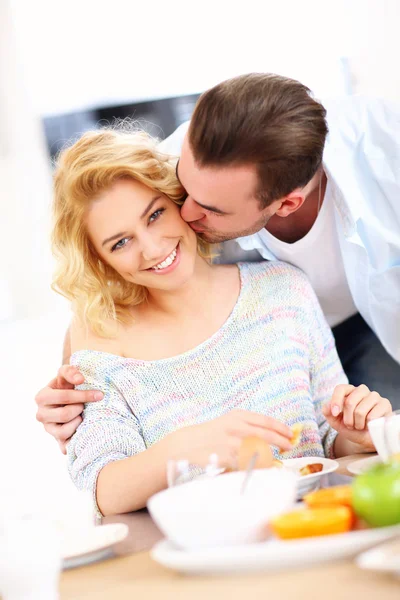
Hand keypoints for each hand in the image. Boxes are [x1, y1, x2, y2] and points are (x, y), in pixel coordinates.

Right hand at [35, 365, 103, 453]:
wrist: (68, 401)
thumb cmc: (68, 386)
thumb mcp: (67, 376)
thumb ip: (71, 371)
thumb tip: (80, 379)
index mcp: (42, 397)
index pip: (64, 397)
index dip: (83, 395)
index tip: (99, 394)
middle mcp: (41, 414)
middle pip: (65, 414)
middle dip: (80, 408)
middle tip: (86, 405)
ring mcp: (48, 429)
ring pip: (64, 431)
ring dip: (78, 422)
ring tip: (82, 415)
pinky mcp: (56, 441)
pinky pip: (66, 445)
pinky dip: (76, 436)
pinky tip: (82, 427)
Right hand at [159, 409, 292, 468]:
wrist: (188, 444)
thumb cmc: (212, 434)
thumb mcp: (229, 422)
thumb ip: (248, 427)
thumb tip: (273, 437)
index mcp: (238, 416)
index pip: (266, 421)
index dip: (281, 428)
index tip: (290, 434)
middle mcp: (236, 426)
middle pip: (267, 435)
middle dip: (281, 442)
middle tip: (289, 447)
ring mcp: (232, 442)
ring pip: (260, 451)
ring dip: (269, 457)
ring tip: (273, 461)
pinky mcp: (228, 457)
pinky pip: (248, 464)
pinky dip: (256, 467)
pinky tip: (258, 469)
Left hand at [322, 384, 391, 450]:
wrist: (365, 439)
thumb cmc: (351, 427)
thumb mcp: (335, 421)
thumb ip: (327, 412)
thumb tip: (327, 406)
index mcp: (349, 391)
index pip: (340, 388)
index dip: (336, 401)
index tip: (334, 414)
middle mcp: (362, 390)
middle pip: (350, 402)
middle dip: (347, 419)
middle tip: (350, 425)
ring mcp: (374, 396)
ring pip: (360, 411)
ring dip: (358, 424)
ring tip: (360, 425)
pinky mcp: (385, 404)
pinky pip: (372, 416)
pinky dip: (368, 425)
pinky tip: (370, 425)